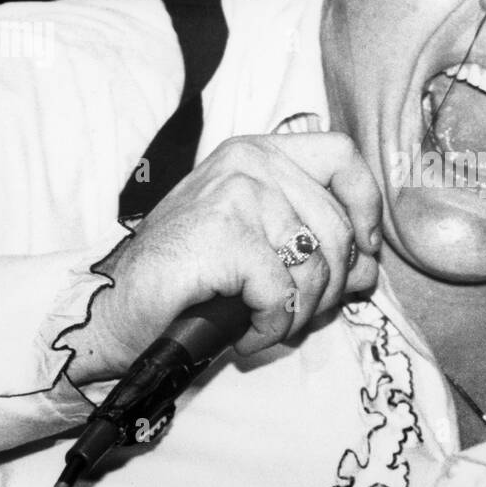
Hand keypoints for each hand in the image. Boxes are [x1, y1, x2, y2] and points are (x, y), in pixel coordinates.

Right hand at [66, 132, 382, 382]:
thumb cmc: (189, 279)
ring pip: (315, 266)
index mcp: (260, 153)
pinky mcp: (224, 235)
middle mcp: (249, 162)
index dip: (365, 207)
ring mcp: (235, 194)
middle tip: (294, 314)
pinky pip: (282, 294)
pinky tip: (242, 333)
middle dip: (328, 288)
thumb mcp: (260, 246)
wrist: (115, 307)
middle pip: (337, 227)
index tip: (360, 252)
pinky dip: (270, 328)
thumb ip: (314, 243)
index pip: (343, 156)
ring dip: (297, 313)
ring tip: (262, 323)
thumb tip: (369, 269)